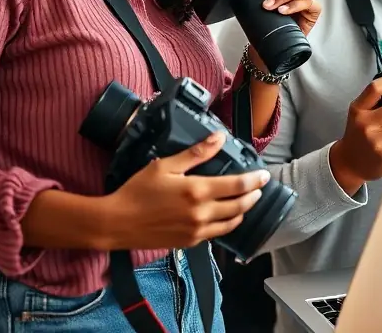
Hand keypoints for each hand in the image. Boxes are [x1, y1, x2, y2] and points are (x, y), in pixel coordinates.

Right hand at [100, 132, 268, 250]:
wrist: (116, 223)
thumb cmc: (138, 191)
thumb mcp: (165, 165)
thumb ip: (196, 153)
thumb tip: (219, 138)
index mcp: (197, 191)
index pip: (238, 185)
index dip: (255, 180)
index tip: (264, 175)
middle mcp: (202, 213)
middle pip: (239, 205)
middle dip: (252, 196)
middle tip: (258, 188)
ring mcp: (197, 231)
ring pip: (230, 223)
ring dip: (242, 212)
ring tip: (246, 202)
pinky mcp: (189, 242)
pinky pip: (216, 234)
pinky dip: (226, 224)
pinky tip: (225, 217)